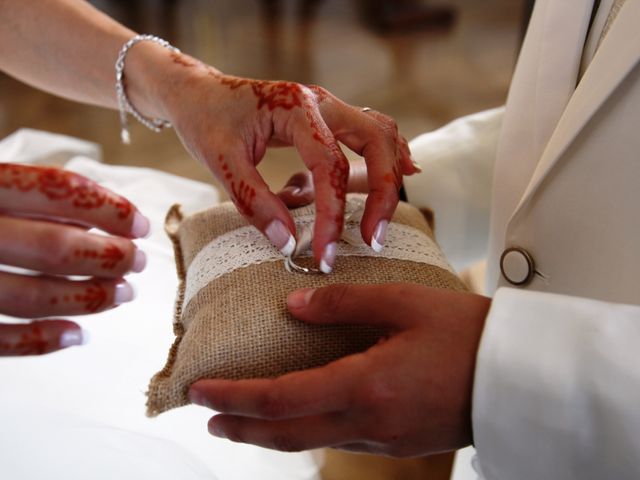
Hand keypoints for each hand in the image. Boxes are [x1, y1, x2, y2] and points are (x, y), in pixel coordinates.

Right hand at [0, 163, 148, 355]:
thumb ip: (25, 194)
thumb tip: (102, 215)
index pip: (56, 190)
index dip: (108, 207)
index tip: (139, 223)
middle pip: (54, 246)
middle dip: (109, 256)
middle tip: (139, 261)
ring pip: (34, 295)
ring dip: (90, 298)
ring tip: (123, 293)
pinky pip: (0, 340)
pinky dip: (44, 340)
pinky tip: (80, 334)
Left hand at [149, 51, 418, 270]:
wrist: (198, 93)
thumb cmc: (207, 121)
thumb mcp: (221, 162)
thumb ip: (254, 202)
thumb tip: (289, 244)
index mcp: (296, 107)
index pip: (329, 166)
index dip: (332, 215)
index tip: (326, 255)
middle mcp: (321, 102)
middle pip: (376, 142)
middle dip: (382, 193)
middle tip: (372, 240)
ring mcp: (329, 107)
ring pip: (382, 133)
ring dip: (390, 174)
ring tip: (384, 218)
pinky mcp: (328, 118)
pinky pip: (372, 132)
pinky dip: (387, 155)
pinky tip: (399, 175)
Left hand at [189, 283, 489, 456]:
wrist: (520, 376)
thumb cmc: (468, 334)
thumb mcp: (404, 302)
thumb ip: (344, 300)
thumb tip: (295, 304)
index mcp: (367, 386)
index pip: (282, 400)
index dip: (235, 397)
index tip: (199, 391)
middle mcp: (370, 422)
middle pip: (287, 434)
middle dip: (242, 428)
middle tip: (208, 417)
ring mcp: (385, 439)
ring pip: (312, 441)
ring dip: (272, 431)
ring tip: (244, 417)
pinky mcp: (399, 442)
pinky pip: (340, 439)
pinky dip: (307, 429)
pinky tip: (302, 413)